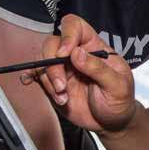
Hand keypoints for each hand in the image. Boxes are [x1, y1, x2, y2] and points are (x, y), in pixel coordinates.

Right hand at [24, 14, 135, 133]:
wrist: (112, 123)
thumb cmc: (119, 100)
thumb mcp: (117, 86)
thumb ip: (98, 69)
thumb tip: (77, 53)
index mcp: (94, 47)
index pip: (75, 27)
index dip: (67, 35)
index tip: (65, 54)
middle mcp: (76, 54)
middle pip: (53, 44)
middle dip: (53, 65)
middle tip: (61, 86)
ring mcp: (63, 68)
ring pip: (43, 61)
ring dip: (48, 80)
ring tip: (63, 97)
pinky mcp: (53, 83)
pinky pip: (36, 74)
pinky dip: (30, 76)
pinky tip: (29, 81)